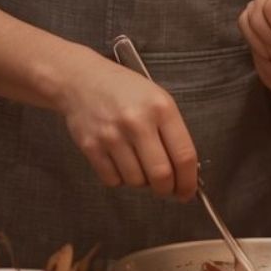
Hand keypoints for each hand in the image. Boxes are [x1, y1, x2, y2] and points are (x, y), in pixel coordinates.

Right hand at [55, 48, 197, 199]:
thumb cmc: (123, 90)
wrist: (82, 79)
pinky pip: (113, 180)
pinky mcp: (91, 147)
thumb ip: (173, 133)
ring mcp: (112, 135)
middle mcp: (137, 122)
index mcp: (161, 108)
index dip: (189, 181)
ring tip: (138, 164)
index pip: (184, 155)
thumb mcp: (157, 99)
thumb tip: (184, 172)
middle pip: (161, 175)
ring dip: (141, 182)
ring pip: (136, 181)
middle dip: (167, 189)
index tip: (188, 191)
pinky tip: (119, 160)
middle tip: (167, 189)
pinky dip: (119, 178)